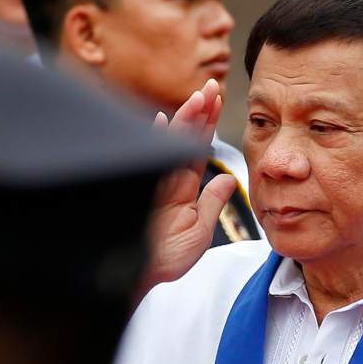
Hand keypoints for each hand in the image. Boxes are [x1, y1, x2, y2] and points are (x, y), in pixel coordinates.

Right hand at [141, 79, 237, 293]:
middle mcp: (167, 178)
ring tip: (200, 97)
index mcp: (182, 187)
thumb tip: (228, 180)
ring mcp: (153, 180)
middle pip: (185, 138)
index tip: (218, 100)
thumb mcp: (198, 232)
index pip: (198, 149)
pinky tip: (165, 120)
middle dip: (199, 111)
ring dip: (186, 118)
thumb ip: (211, 204)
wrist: (134, 277)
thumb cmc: (164, 259)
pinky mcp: (142, 186)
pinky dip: (156, 139)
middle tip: (211, 86)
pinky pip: (149, 157)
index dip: (209, 125)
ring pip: (170, 142)